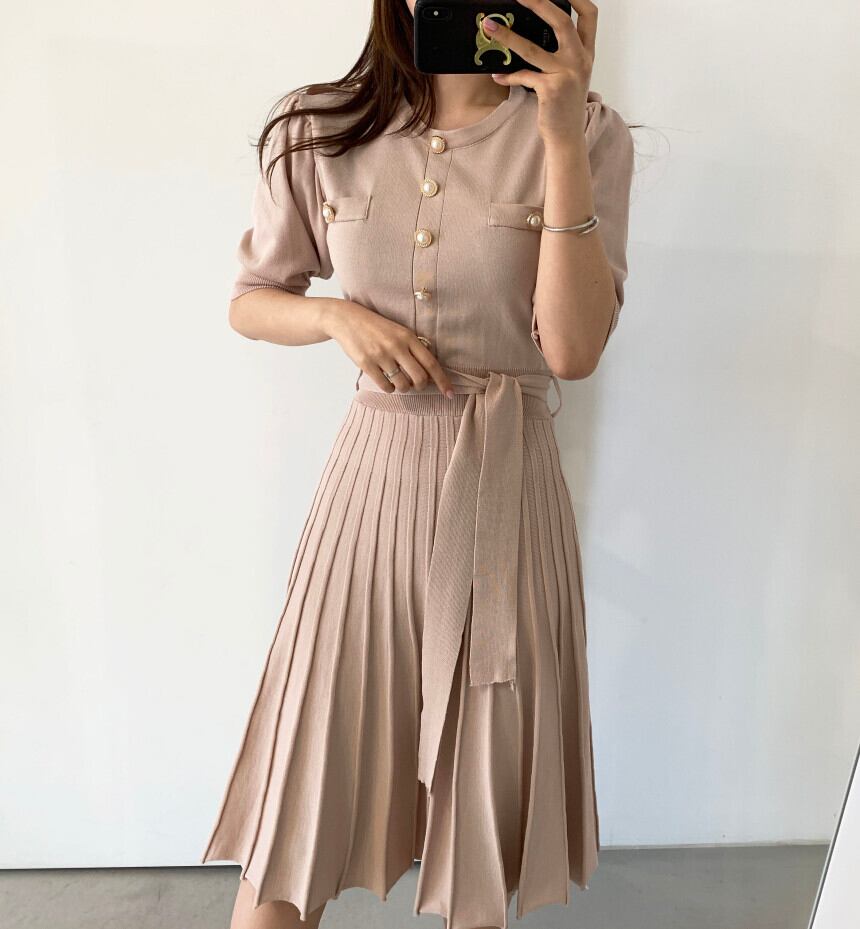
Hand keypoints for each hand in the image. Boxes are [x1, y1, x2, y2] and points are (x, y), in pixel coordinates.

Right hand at [324, 300, 454, 397]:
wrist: (347, 319)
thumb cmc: (376, 327)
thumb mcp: (398, 331)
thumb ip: (413, 348)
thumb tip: (430, 373)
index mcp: (408, 337)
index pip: (431, 363)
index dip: (443, 381)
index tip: (450, 394)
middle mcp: (397, 346)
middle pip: (419, 378)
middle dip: (420, 386)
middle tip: (415, 384)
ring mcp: (381, 355)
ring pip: (403, 385)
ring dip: (403, 388)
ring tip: (397, 381)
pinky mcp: (366, 364)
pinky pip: (386, 387)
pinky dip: (389, 389)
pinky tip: (386, 382)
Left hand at [480, 0, 595, 145]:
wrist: (567, 137)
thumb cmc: (564, 106)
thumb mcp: (570, 75)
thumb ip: (561, 54)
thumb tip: (535, 33)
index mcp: (586, 54)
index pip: (589, 15)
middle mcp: (579, 61)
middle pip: (562, 22)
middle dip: (539, 3)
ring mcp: (565, 75)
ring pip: (532, 48)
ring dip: (508, 36)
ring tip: (490, 27)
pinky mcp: (550, 90)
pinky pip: (523, 76)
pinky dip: (508, 75)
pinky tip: (497, 74)